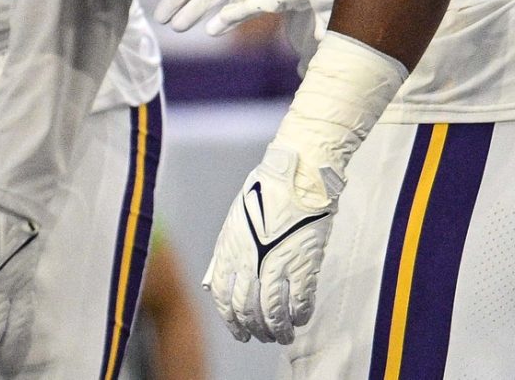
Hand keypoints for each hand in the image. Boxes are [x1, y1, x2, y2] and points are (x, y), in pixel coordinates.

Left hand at [205, 143, 340, 342]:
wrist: (295, 176)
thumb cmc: (263, 194)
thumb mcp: (233, 223)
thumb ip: (223, 255)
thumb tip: (211, 284)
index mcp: (230, 250)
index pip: (222, 297)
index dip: (230, 320)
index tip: (240, 332)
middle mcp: (250, 261)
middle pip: (247, 309)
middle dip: (255, 329)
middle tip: (263, 338)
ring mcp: (277, 264)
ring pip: (273, 312)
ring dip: (278, 330)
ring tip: (284, 337)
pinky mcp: (304, 264)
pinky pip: (300, 301)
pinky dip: (300, 315)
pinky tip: (301, 319)